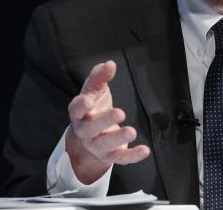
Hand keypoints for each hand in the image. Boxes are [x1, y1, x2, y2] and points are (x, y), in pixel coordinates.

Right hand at [65, 60, 149, 183]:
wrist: (90, 136)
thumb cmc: (94, 108)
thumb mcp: (95, 89)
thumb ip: (100, 76)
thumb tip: (109, 64)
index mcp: (80, 113)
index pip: (77, 108)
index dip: (81, 105)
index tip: (88, 100)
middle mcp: (86, 131)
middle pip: (91, 128)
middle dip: (105, 120)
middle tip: (120, 112)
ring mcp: (97, 145)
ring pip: (105, 144)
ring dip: (118, 138)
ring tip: (131, 131)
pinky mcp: (110, 155)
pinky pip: (121, 158)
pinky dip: (133, 155)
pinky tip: (145, 150)